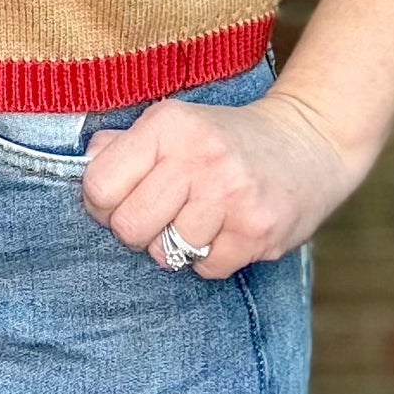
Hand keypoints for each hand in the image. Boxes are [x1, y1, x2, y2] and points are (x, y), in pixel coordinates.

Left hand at [80, 86, 361, 277]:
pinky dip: (211, 258)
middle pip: (128, 227)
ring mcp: (232, 196)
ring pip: (167, 253)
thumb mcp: (174, 123)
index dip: (102, 203)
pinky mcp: (259, 231)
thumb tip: (84, 164)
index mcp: (169, 125)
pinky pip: (206, 269)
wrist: (308, 143)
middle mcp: (200, 157)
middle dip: (137, 230)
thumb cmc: (224, 139)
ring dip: (177, 246)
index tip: (122, 199)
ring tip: (200, 218)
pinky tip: (227, 229)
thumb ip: (124, 144)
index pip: (99, 186)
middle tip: (160, 216)